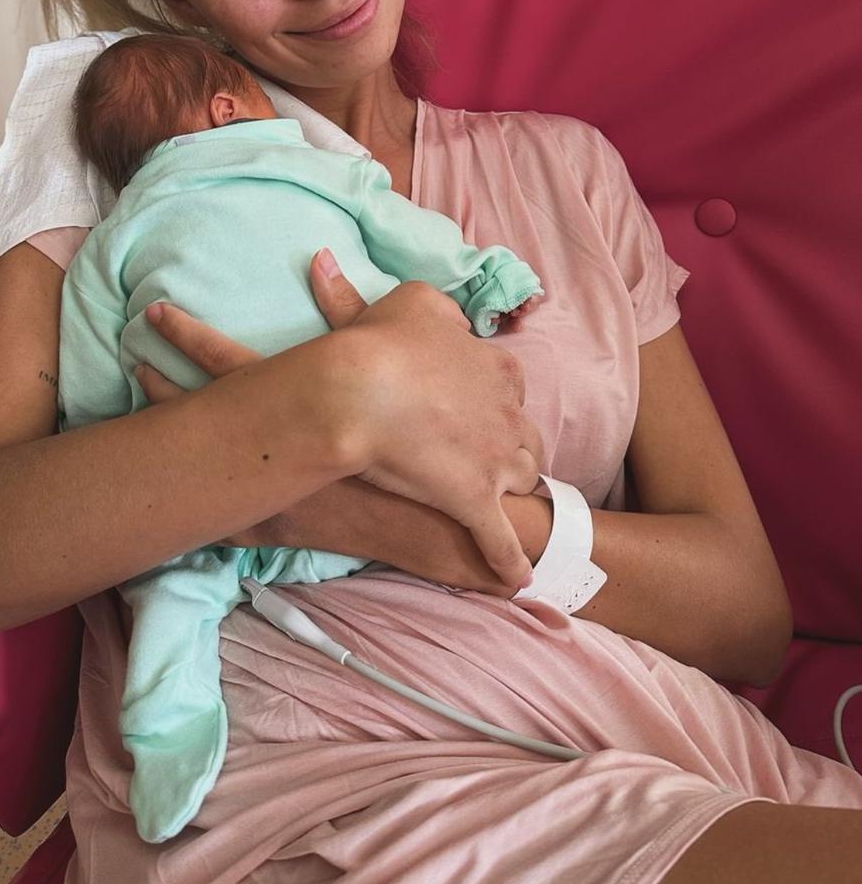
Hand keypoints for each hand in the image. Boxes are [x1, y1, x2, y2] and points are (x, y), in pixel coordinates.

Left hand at [137, 253, 545, 590]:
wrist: (458, 516)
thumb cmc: (439, 436)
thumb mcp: (411, 362)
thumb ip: (363, 310)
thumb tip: (321, 257)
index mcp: (306, 403)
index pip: (234, 364)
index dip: (189, 341)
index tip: (152, 318)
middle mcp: (280, 448)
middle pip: (206, 412)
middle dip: (163, 386)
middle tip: (119, 359)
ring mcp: (272, 493)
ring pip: (202, 473)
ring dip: (164, 446)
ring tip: (120, 429)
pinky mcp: (281, 528)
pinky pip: (225, 524)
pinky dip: (193, 513)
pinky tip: (159, 510)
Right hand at [318, 274, 543, 590]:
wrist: (358, 390)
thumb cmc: (382, 342)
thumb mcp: (414, 302)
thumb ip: (437, 309)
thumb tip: (448, 317)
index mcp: (497, 367)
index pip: (511, 388)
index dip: (494, 401)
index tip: (473, 408)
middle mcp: (509, 415)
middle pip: (526, 438)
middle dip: (512, 449)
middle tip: (486, 459)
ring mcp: (497, 462)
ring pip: (524, 483)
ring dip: (513, 494)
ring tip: (500, 507)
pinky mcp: (477, 502)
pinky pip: (502, 542)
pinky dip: (511, 563)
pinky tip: (518, 580)